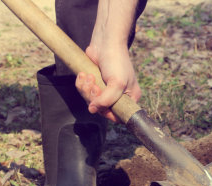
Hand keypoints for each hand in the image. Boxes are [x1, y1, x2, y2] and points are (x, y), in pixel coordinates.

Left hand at [75, 0, 140, 122]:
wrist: (106, 43)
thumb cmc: (117, 61)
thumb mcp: (117, 83)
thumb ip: (107, 100)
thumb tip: (93, 109)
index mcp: (130, 98)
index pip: (118, 116)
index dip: (107, 112)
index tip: (101, 103)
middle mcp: (118, 96)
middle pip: (102, 109)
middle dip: (94, 97)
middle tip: (94, 85)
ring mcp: (106, 90)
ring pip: (91, 101)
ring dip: (86, 90)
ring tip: (88, 77)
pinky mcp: (94, 83)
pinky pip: (84, 91)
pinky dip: (81, 84)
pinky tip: (83, 75)